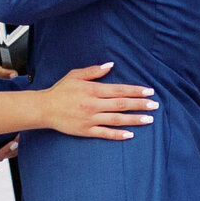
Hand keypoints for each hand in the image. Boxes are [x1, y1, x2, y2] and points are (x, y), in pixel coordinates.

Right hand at [40, 63, 155, 140]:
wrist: (44, 108)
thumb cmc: (60, 91)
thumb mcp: (75, 75)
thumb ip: (93, 71)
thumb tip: (110, 65)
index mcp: (92, 90)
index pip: (119, 90)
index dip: (135, 91)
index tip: (149, 91)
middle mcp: (93, 104)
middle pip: (121, 104)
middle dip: (140, 104)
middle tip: (155, 105)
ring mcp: (90, 119)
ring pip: (117, 119)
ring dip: (134, 119)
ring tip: (149, 119)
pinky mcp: (86, 130)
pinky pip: (105, 133)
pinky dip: (118, 134)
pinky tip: (130, 134)